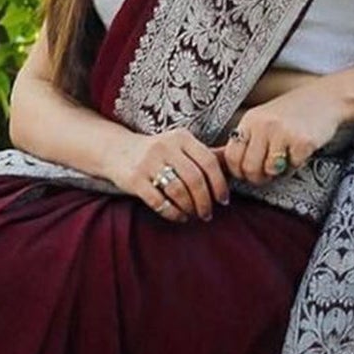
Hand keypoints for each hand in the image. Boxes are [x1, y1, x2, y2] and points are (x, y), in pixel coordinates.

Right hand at [107, 127, 230, 222]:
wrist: (117, 150)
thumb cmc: (157, 152)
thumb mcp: (181, 145)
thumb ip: (206, 153)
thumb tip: (235, 158)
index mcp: (181, 137)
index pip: (208, 161)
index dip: (219, 183)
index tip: (223, 200)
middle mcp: (165, 146)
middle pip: (195, 179)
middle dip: (205, 201)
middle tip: (208, 213)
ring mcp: (148, 162)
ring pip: (178, 191)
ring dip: (190, 208)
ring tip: (193, 214)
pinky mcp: (135, 179)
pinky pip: (159, 201)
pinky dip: (173, 213)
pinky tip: (179, 216)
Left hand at [221, 80, 350, 184]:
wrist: (326, 98)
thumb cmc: (293, 113)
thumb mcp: (264, 119)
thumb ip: (248, 139)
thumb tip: (227, 166)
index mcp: (250, 120)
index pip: (231, 156)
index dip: (238, 171)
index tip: (247, 173)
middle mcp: (263, 124)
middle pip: (249, 168)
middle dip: (258, 178)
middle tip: (268, 175)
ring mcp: (283, 132)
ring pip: (270, 170)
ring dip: (278, 172)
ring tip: (285, 159)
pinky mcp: (302, 141)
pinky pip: (292, 167)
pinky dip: (296, 165)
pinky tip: (300, 151)